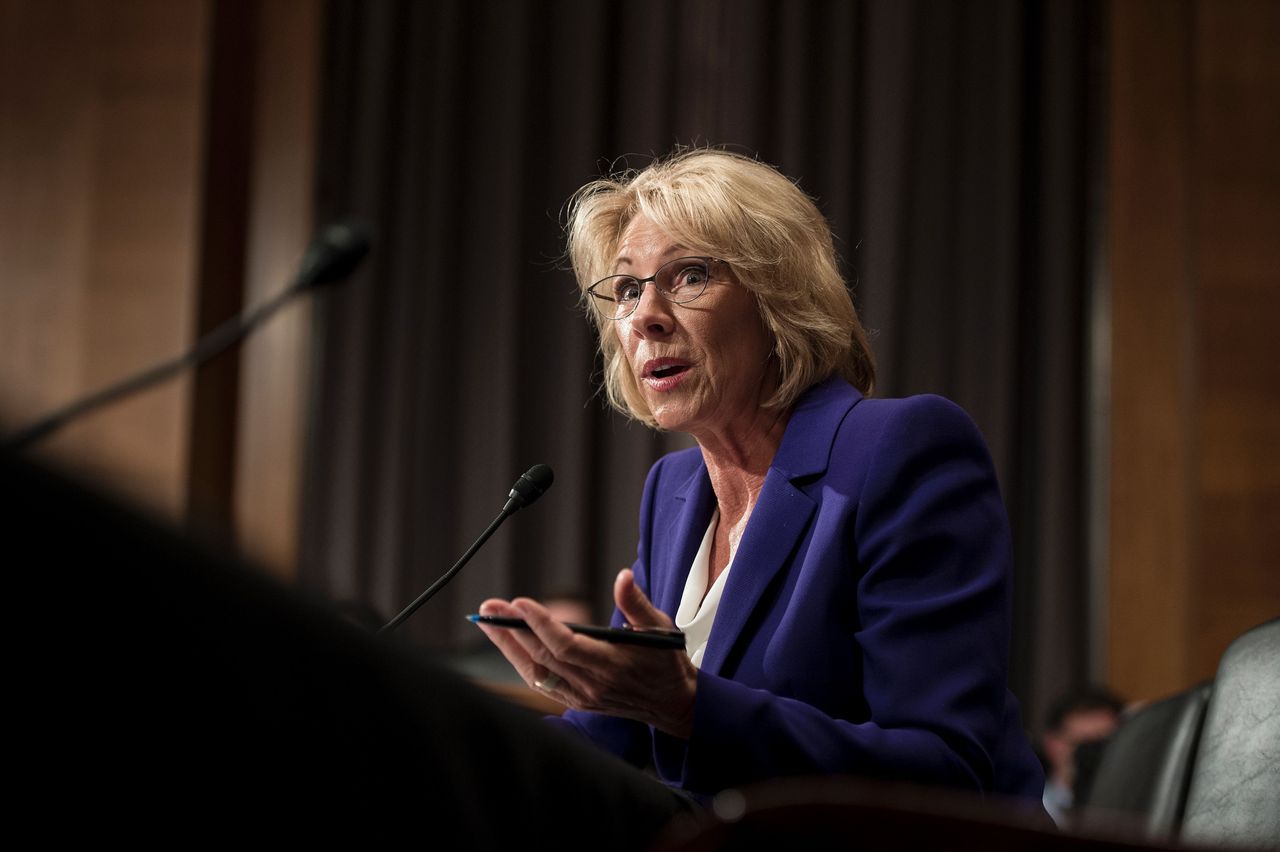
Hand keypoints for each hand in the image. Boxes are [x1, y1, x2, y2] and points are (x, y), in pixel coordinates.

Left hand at [475, 569, 696, 738]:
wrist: (673, 704)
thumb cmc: (666, 660)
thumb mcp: (660, 627)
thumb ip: (637, 603)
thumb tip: (622, 577)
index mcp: (612, 664)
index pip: (566, 645)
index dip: (540, 624)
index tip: (519, 602)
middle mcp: (592, 684)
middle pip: (542, 656)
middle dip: (512, 630)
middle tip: (490, 606)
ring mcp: (581, 696)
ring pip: (535, 672)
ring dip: (508, 647)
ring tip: (487, 621)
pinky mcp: (576, 701)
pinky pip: (540, 682)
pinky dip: (521, 662)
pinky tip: (507, 644)